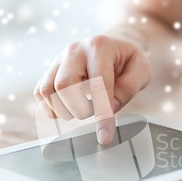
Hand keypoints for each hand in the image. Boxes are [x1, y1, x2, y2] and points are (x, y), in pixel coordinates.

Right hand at [34, 35, 151, 143]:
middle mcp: (75, 50)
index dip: (102, 113)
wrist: (116, 44)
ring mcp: (59, 59)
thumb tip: (111, 108)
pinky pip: (40, 91)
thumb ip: (128, 88)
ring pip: (47, 89)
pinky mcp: (51, 70)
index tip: (105, 136)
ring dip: (62, 110)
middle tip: (91, 113)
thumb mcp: (141, 69)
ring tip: (78, 112)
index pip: (98, 84)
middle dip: (78, 109)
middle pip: (64, 84)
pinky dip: (49, 107)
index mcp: (99, 47)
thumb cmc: (129, 59)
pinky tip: (64, 111)